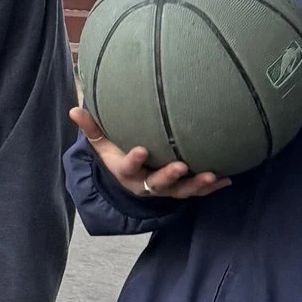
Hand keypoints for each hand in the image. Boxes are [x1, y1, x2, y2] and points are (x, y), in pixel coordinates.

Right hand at [71, 103, 229, 203]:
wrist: (131, 181)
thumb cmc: (117, 155)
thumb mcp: (102, 145)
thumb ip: (91, 128)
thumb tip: (74, 110)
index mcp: (126, 171)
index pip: (129, 166)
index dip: (134, 160)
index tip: (141, 150)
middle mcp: (146, 184)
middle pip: (158, 184)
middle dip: (170, 176)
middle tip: (182, 166)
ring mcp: (166, 190)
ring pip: (182, 191)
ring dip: (197, 185)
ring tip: (212, 176)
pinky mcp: (181, 190)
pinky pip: (198, 192)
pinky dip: (212, 188)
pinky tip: (228, 179)